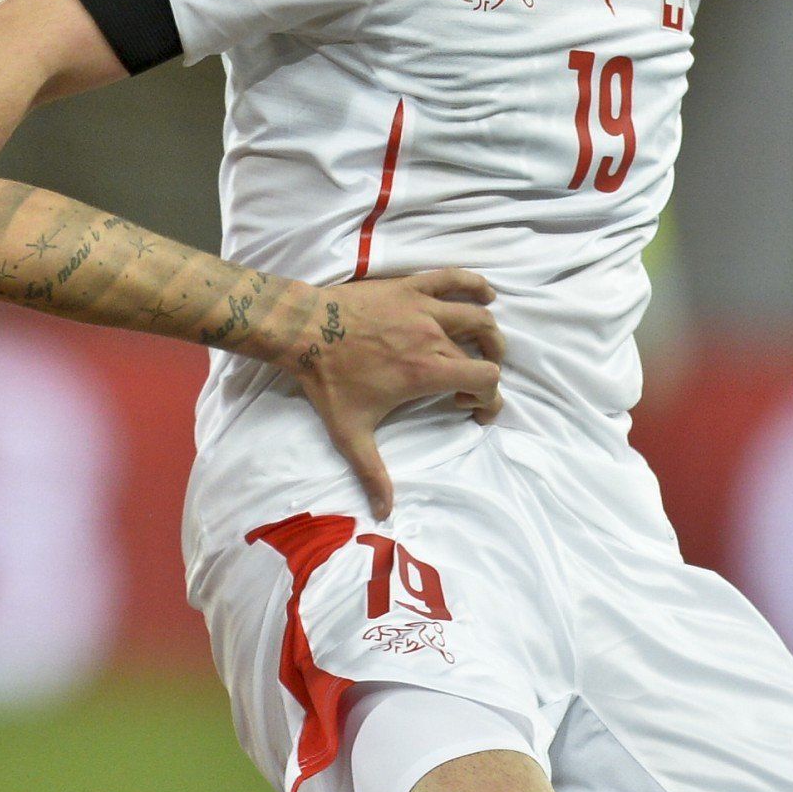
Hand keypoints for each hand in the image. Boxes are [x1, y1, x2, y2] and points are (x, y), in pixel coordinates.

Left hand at [287, 270, 501, 516]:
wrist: (303, 331)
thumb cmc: (327, 381)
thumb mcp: (349, 433)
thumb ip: (372, 472)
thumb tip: (384, 512)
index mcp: (427, 371)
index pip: (485, 381)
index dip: (489, 399)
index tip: (474, 411)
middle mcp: (433, 337)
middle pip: (486, 351)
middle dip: (487, 371)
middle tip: (471, 385)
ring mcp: (424, 308)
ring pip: (479, 315)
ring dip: (489, 333)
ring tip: (483, 347)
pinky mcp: (411, 288)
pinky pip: (454, 279)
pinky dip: (476, 285)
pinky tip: (486, 295)